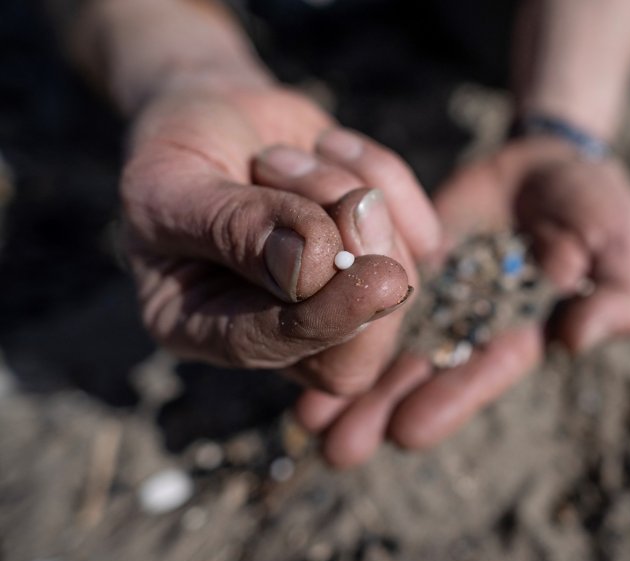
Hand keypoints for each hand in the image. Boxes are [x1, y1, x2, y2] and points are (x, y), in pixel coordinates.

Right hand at [121, 77, 439, 394]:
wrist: (218, 108)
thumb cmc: (180, 148)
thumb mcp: (174, 181)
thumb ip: (235, 226)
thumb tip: (307, 266)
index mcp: (205, 329)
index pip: (276, 350)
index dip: (327, 319)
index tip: (374, 277)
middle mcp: (277, 326)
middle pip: (357, 344)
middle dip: (365, 259)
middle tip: (349, 195)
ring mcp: (335, 295)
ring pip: (395, 280)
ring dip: (352, 195)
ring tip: (291, 156)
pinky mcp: (379, 254)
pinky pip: (422, 234)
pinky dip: (381, 173)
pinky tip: (328, 146)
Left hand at [294, 137, 629, 466]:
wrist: (542, 162)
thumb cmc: (592, 203)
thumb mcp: (618, 240)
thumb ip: (614, 292)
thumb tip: (578, 339)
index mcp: (520, 331)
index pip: (484, 371)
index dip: (449, 400)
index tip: (407, 432)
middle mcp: (466, 327)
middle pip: (422, 374)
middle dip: (381, 411)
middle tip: (338, 449)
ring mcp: (429, 297)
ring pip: (383, 342)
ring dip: (346, 380)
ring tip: (305, 417)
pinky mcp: (398, 262)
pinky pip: (364, 289)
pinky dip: (332, 314)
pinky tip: (294, 340)